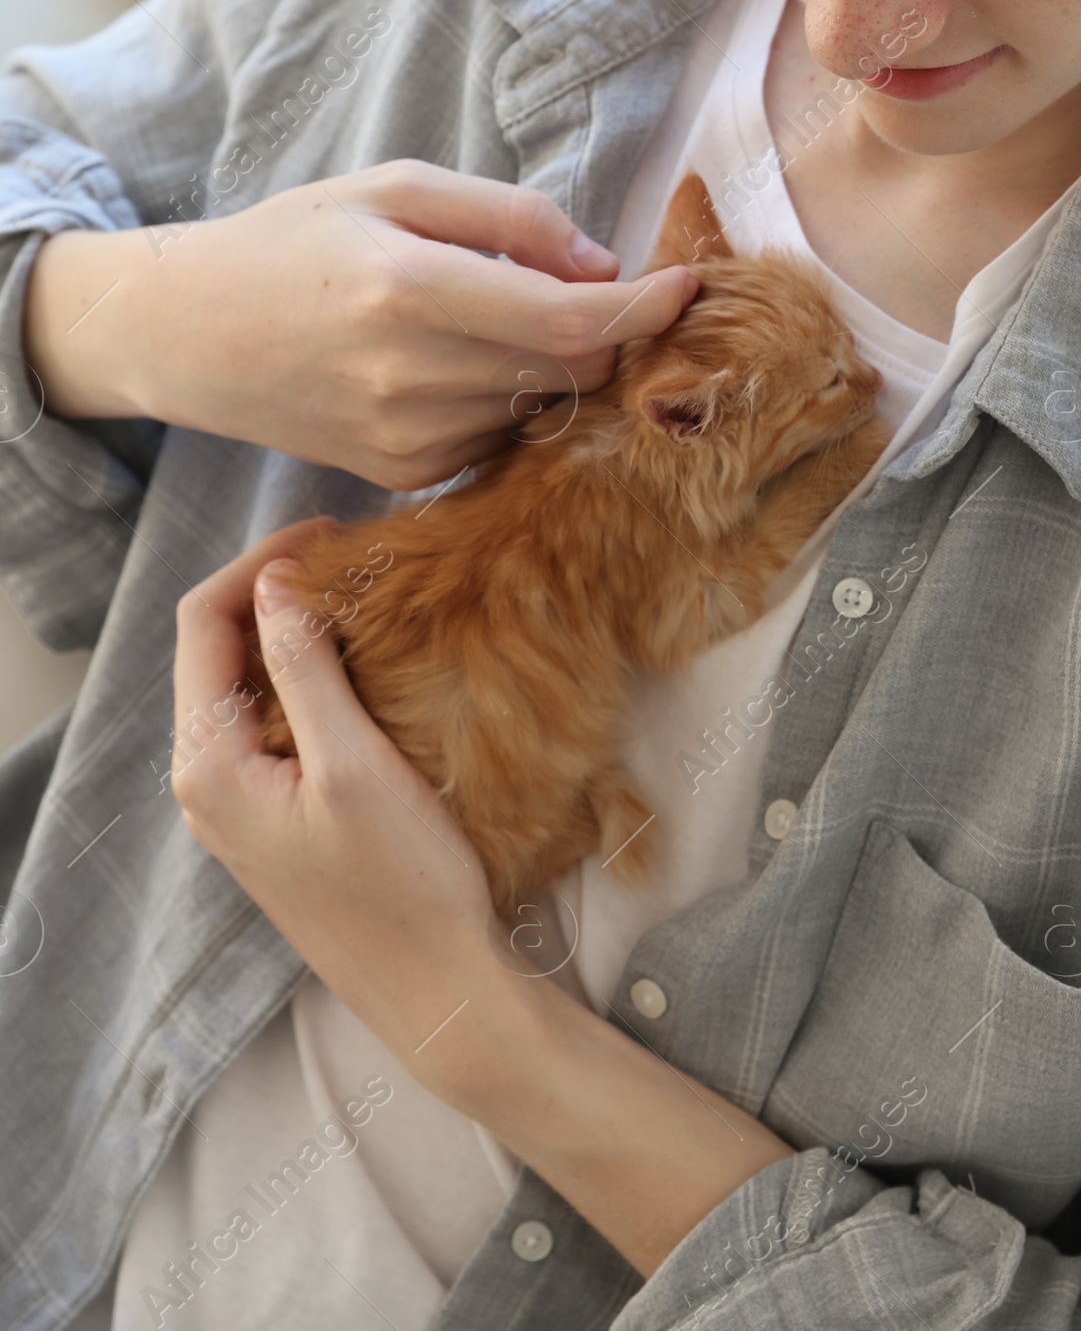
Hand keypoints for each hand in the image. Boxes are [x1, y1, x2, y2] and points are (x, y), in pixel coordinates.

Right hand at [25, 161, 696, 486]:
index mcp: (409, 287)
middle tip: (593, 286)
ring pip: (540, 405)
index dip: (645, 308)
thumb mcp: (396, 189)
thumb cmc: (296, 242)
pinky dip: (507, 398)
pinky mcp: (400, 472)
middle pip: (570, 368)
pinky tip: (462, 363)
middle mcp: (409, 373)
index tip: (689, 284)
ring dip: (554, 364)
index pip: (570, 320)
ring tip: (503, 318)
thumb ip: (510, 217)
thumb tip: (603, 264)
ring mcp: (404, 436)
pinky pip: (498, 436)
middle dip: (605, 330)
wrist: (188, 333)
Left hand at [172, 520, 498, 1046]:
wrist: (434, 988)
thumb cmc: (403, 883)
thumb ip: (306, 669)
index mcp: (210, 764)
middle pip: (214, 648)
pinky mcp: (271, 818)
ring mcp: (236, 804)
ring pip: (242, 684)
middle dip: (273, 589)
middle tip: (352, 556)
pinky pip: (268, 722)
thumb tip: (277, 584)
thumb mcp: (356, 762)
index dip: (262, 562)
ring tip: (359, 596)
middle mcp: (205, 782)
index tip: (334, 535)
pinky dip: (302, 677)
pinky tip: (356, 664)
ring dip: (289, 631)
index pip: (204, 622)